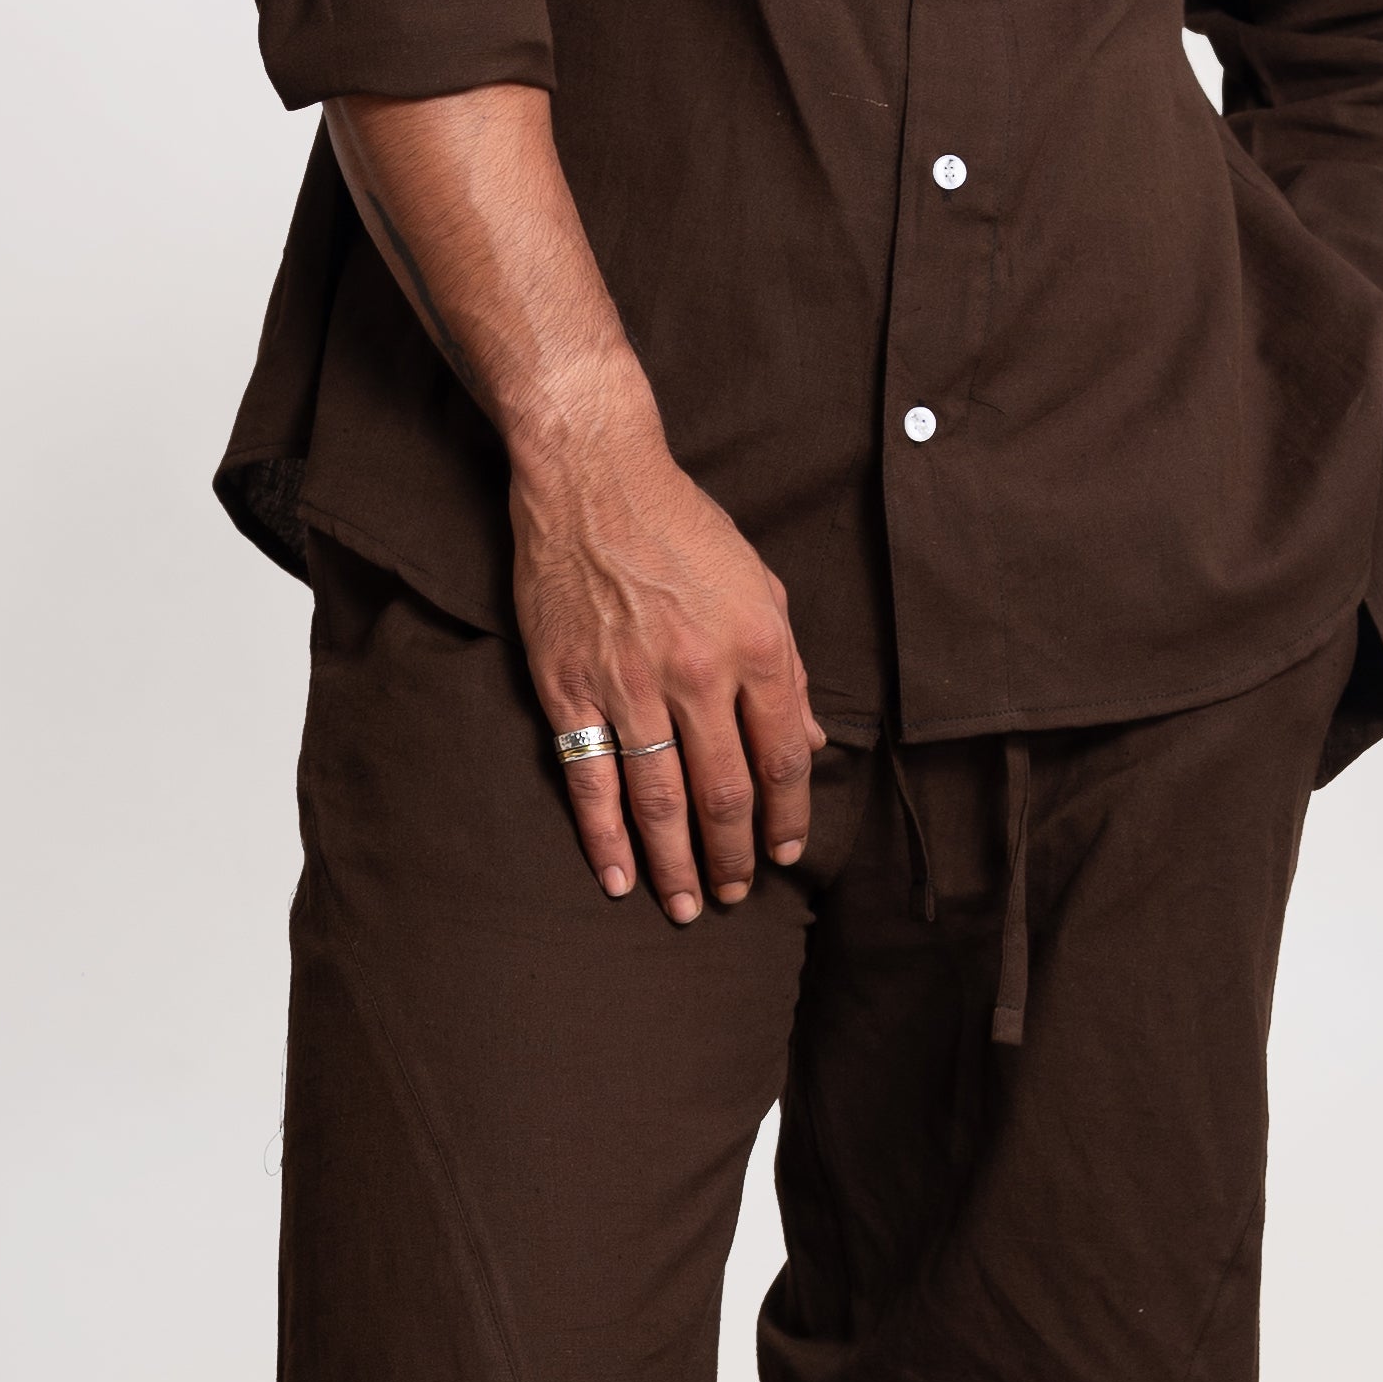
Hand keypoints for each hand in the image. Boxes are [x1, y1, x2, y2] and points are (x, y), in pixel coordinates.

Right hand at [513, 399, 821, 921]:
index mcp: (756, 646)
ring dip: (677, 863)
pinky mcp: (569, 687)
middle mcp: (698, 672)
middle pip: (725, 792)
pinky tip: (619, 878)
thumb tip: (813, 742)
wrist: (593, 475)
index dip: (790, 816)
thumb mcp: (762, 585)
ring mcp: (628, 684)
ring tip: (687, 906)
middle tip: (736, 894)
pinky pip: (589, 779)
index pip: (784, 757)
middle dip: (735, 856)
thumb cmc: (683, 526)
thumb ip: (788, 669)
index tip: (787, 852)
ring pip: (661, 800)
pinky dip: (604, 837)